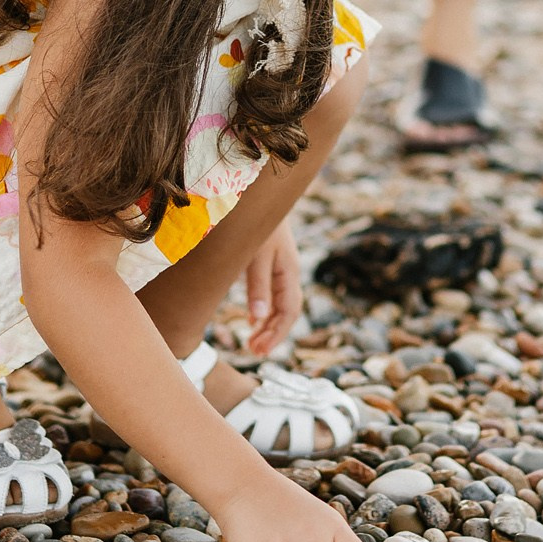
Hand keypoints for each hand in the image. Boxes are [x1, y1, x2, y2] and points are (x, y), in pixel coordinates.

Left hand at [243, 218, 302, 359]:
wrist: (257, 190)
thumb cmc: (254, 220)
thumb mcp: (254, 254)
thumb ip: (257, 286)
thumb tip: (259, 319)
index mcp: (289, 270)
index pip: (290, 311)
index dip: (277, 334)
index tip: (259, 351)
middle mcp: (288, 270)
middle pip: (287, 310)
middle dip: (272, 333)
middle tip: (253, 351)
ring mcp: (280, 265)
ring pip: (280, 303)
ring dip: (268, 324)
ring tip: (252, 341)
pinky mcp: (269, 260)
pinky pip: (272, 292)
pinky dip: (264, 309)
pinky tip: (253, 320)